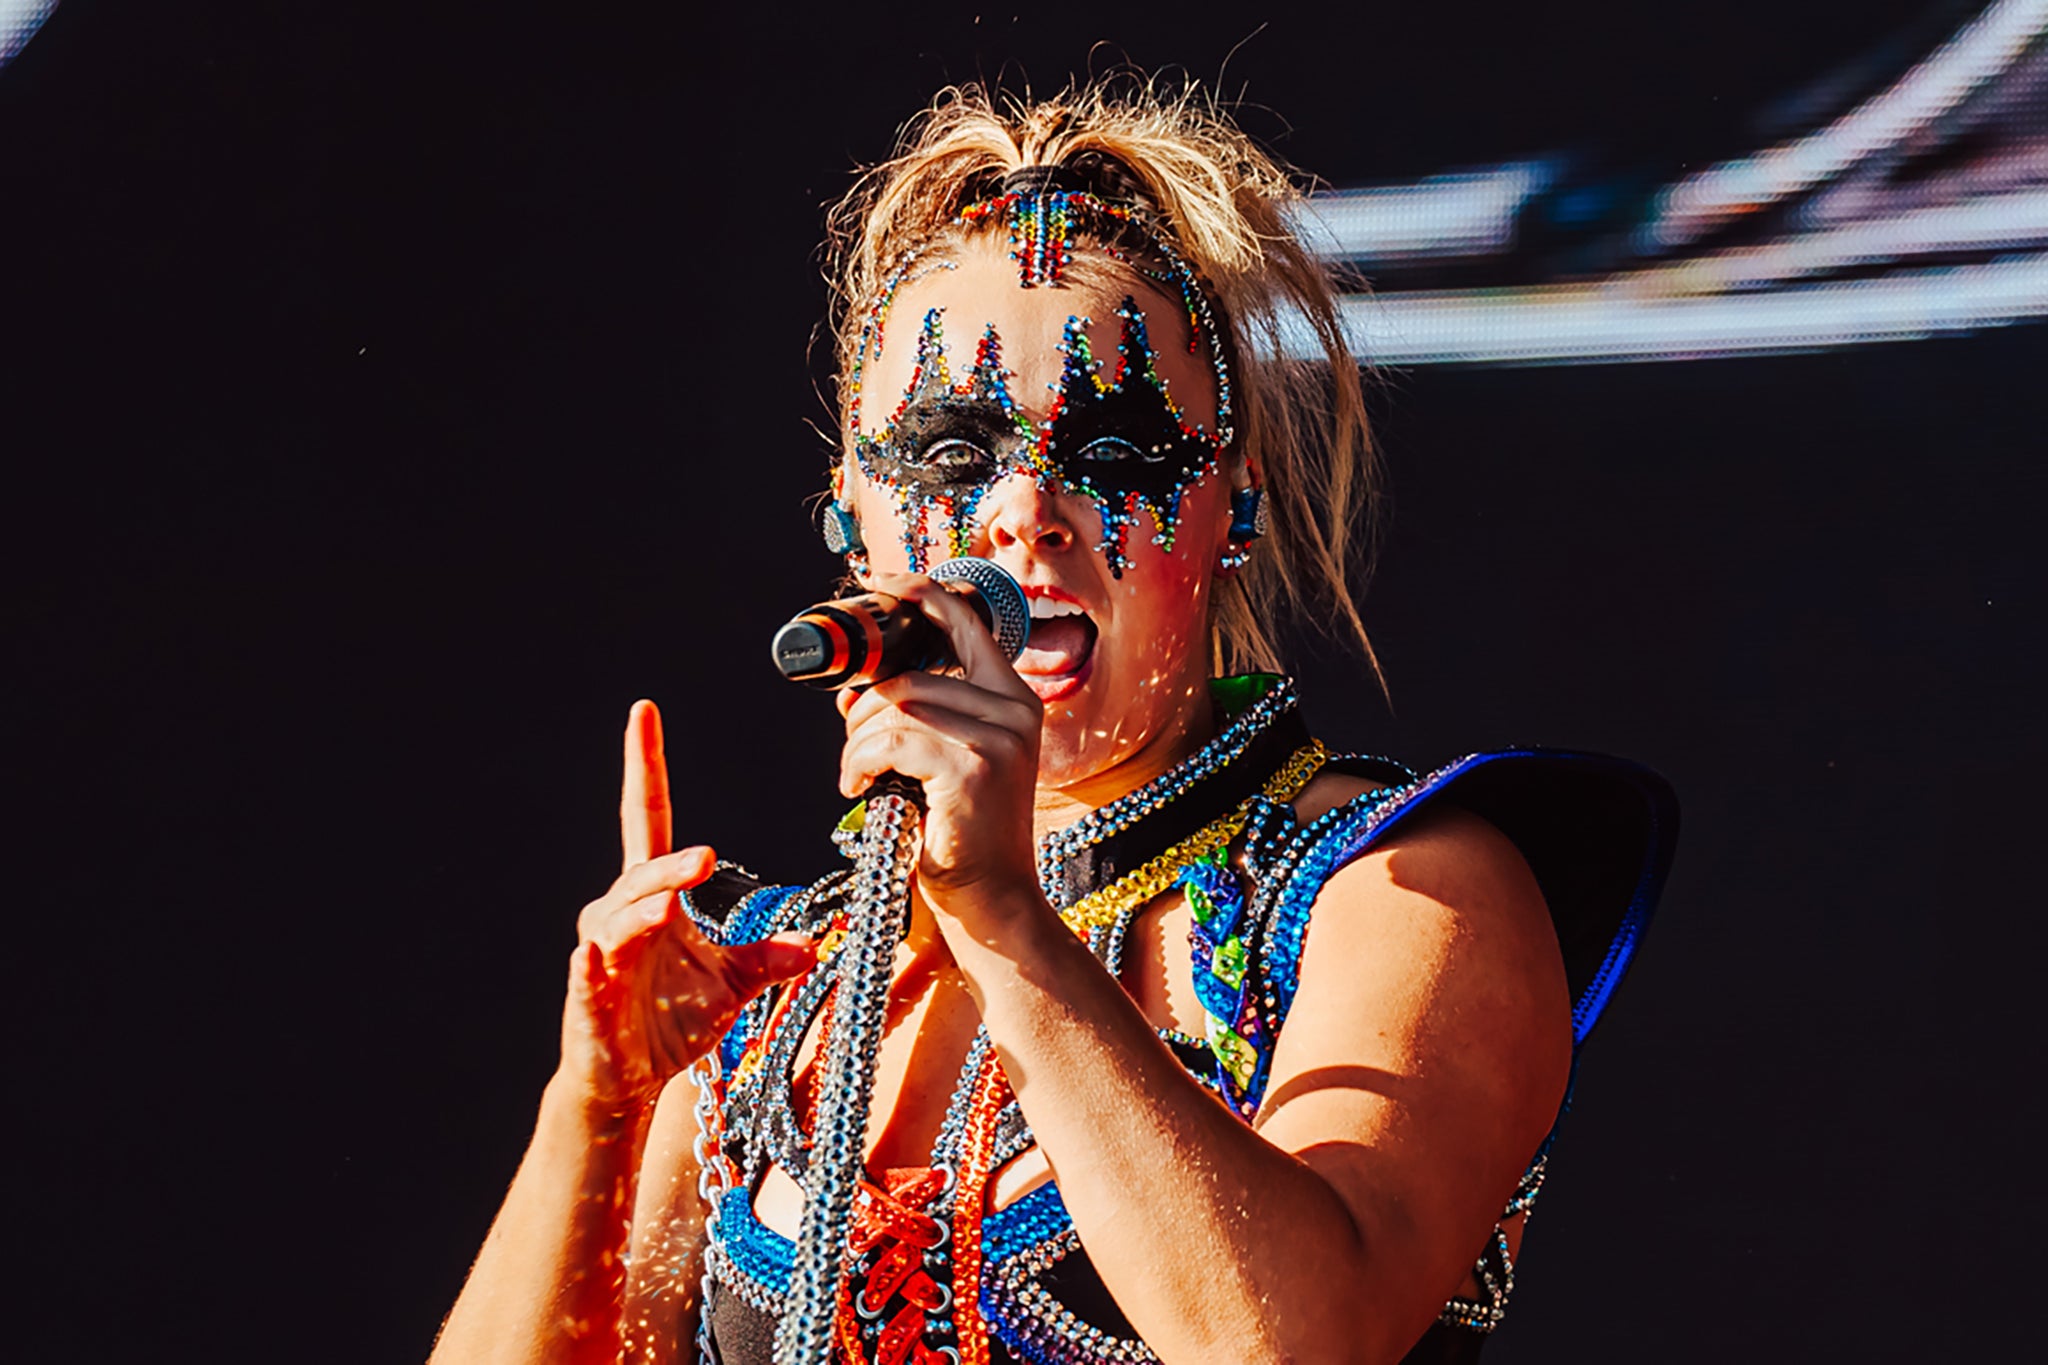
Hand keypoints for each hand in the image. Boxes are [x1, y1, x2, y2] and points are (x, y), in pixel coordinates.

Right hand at [557, 700, 815, 1114]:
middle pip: (643, 872)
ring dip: (643, 907)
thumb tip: (821, 940)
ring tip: (671, 905)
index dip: (645, 765)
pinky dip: (593, 962)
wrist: (627, 1079)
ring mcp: (599, 955)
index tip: (644, 712)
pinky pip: (588, 973)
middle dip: (670, 866)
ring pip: (617, 918)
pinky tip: (594, 953)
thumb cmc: (671, 1019)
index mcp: (653, 896)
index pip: (647, 816)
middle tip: (706, 858)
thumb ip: (771, 956)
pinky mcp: (588, 997)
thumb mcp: (734, 983)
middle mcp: (621, 914)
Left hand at [836, 573, 1045, 923]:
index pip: (965, 621)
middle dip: (863, 710)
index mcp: (1014, 698)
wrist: (991, 900)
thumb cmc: (960, 832)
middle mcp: (1015, 709)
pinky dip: (858, 762)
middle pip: (909, 677)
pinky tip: (858, 788)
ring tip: (857, 777)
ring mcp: (999, 738)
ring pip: (896, 707)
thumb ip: (923, 712)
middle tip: (852, 749)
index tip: (879, 583)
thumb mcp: (948, 759)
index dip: (918, 593)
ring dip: (857, 743)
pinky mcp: (972, 768)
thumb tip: (859, 683)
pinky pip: (890, 740)